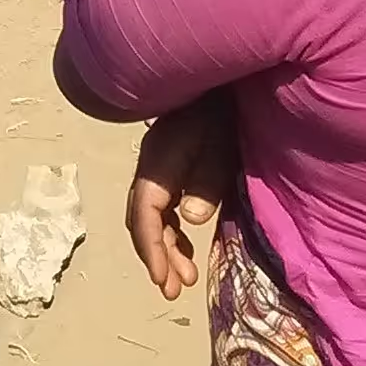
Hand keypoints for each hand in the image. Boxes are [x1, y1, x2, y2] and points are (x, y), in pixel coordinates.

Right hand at [125, 99, 237, 302]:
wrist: (216, 75)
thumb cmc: (222, 111)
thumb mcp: (221, 144)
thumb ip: (206, 181)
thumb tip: (190, 220)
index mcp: (159, 162)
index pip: (145, 213)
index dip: (152, 248)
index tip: (163, 280)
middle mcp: (151, 167)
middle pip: (143, 219)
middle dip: (156, 256)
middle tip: (172, 290)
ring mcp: (158, 165)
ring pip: (151, 215)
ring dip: (165, 247)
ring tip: (183, 278)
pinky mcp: (170, 165)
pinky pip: (163, 206)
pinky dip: (172, 231)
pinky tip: (187, 245)